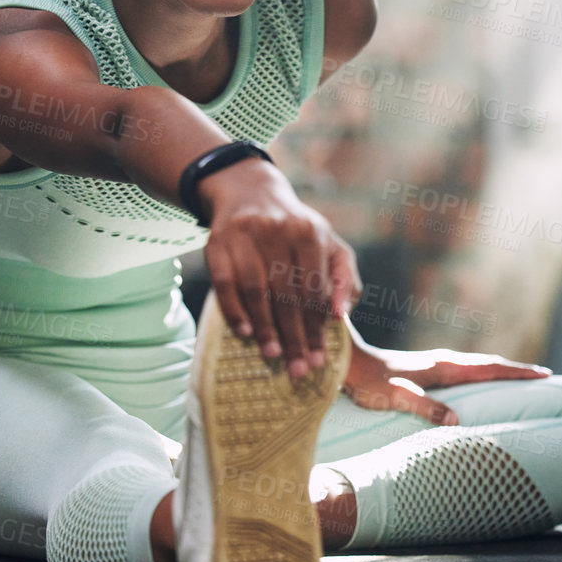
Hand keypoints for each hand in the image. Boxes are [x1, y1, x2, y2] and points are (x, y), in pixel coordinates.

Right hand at [198, 159, 358, 378]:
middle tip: (299, 369)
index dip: (317, 326)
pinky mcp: (217, 243)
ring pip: (256, 289)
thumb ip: (343, 279)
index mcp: (310, 232)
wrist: (251, 193)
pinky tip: (245, 333)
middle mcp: (278, 230)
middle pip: (287, 293)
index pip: (314, 288)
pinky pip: (224, 283)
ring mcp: (244, 235)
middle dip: (295, 336)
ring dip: (265, 327)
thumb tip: (341, 315)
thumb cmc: (297, 230)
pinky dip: (234, 311)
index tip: (320, 358)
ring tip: (274, 356)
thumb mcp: (329, 245)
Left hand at [341, 326, 550, 425]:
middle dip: (516, 370)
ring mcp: (436, 364)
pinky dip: (484, 373)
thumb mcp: (398, 398)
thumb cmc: (371, 383)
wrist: (351, 365)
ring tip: (520, 377)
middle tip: (543, 374)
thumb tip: (457, 421)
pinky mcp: (429, 370)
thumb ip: (426, 408)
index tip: (542, 373)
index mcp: (443, 366)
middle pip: (489, 364)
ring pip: (478, 365)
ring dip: (501, 370)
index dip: (516, 372)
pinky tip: (481, 381)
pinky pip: (466, 371)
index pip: (489, 368)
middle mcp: (444, 361)